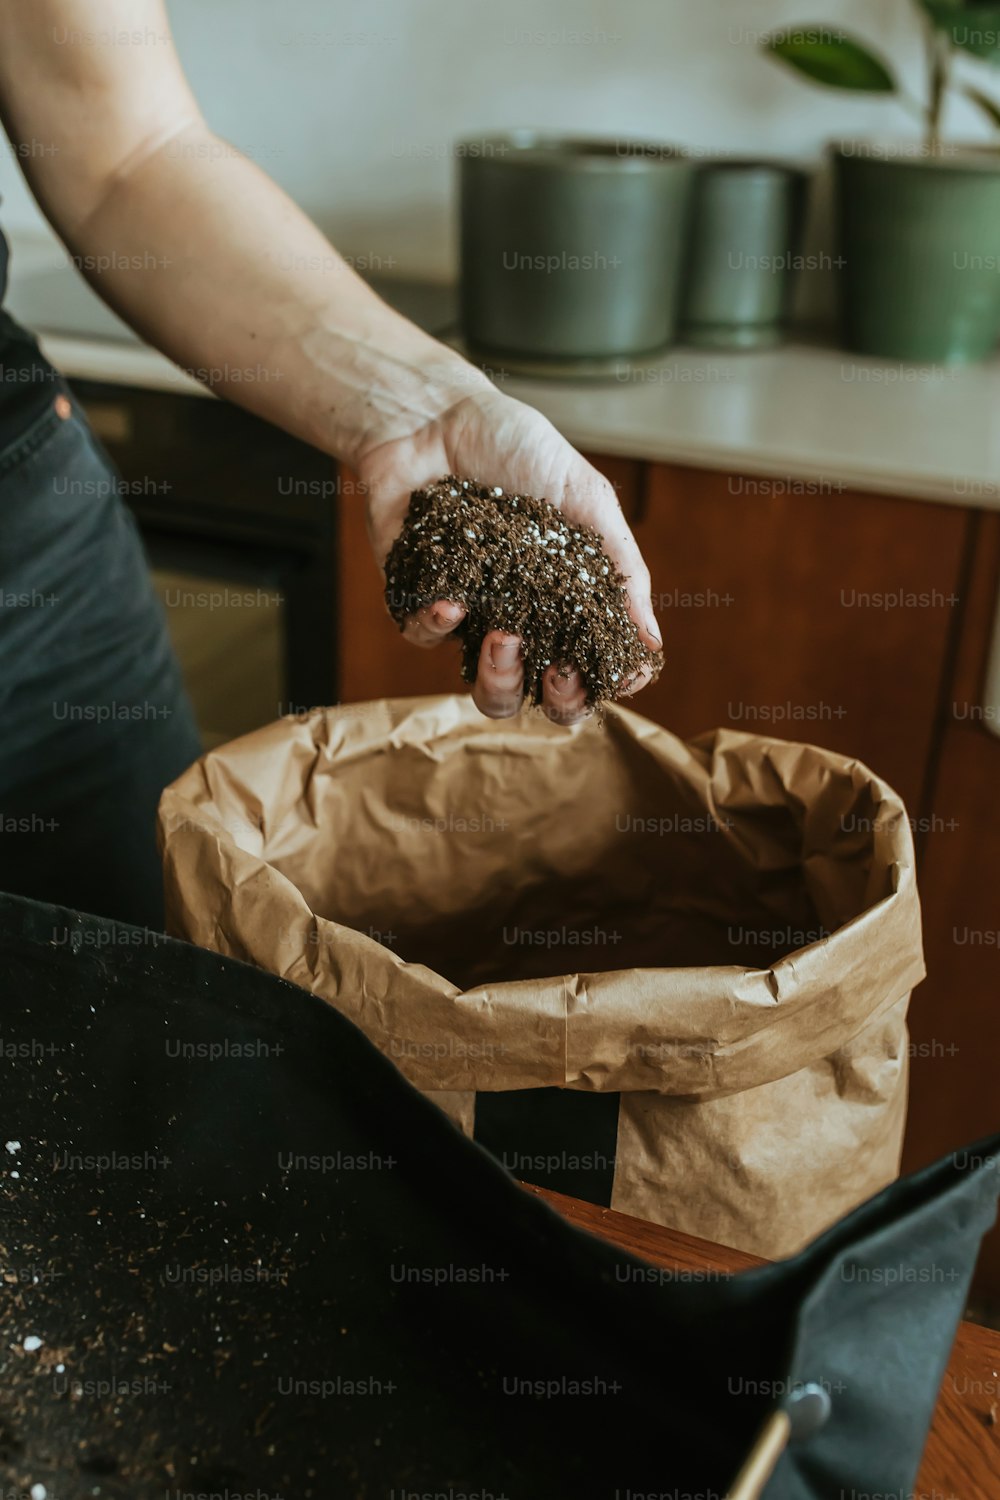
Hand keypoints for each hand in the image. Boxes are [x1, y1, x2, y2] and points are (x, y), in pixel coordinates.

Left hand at [356, 385, 661, 724]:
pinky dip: (439, 625)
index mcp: (567, 602)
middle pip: (541, 697)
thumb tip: (651, 642)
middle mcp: (523, 619)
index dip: (603, 685)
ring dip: (500, 678)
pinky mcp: (417, 599)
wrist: (436, 414)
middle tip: (559, 673)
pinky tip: (451, 600)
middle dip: (558, 701)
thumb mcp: (586, 498)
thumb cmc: (517, 448)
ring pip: (486, 687)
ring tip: (504, 638)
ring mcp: (471, 615)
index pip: (591, 668)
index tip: (615, 676)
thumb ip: (621, 568)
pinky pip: (426, 638)